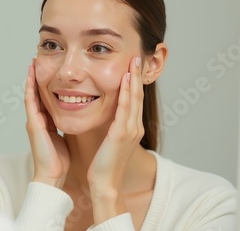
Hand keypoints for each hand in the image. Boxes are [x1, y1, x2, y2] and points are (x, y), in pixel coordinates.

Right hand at [25, 58, 69, 187]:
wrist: (52, 176)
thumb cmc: (59, 161)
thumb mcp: (64, 137)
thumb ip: (65, 126)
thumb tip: (76, 117)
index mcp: (46, 122)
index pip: (45, 98)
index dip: (46, 84)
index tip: (50, 69)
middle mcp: (37, 119)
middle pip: (36, 93)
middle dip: (37, 77)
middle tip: (37, 59)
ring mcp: (33, 121)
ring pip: (31, 94)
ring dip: (31, 77)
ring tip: (32, 61)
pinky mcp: (33, 124)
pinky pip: (30, 101)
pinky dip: (30, 88)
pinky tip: (31, 75)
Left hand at [87, 57, 144, 221]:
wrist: (104, 182)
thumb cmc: (102, 162)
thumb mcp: (108, 139)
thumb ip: (109, 125)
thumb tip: (103, 112)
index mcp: (130, 127)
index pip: (134, 99)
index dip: (134, 82)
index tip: (132, 66)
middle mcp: (134, 126)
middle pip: (137, 95)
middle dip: (137, 75)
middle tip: (137, 57)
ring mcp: (130, 130)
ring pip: (134, 99)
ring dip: (134, 79)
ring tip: (134, 61)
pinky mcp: (122, 134)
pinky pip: (125, 109)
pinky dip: (126, 93)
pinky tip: (126, 80)